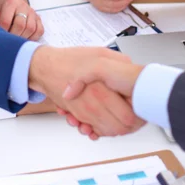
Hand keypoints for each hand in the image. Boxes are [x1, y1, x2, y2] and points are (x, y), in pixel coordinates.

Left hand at [0, 0, 43, 40]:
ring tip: (16, 42)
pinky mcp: (38, 18)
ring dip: (23, 38)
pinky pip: (39, 30)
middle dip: (13, 36)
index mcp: (9, 3)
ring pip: (31, 28)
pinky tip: (25, 40)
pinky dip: (33, 38)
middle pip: (20, 25)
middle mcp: (23, 6)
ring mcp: (32, 12)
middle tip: (8, 43)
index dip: (2, 32)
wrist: (13, 1)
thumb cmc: (1, 10)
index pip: (6, 21)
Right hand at [28, 46, 143, 136]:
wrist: (46, 67)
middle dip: (128, 125)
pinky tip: (102, 117)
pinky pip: (93, 129)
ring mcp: (85, 112)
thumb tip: (134, 69)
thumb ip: (120, 60)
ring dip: (113, 128)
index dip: (137, 115)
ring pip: (107, 131)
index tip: (139, 108)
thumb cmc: (69, 60)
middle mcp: (93, 104)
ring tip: (118, 116)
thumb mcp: (100, 53)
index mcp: (102, 89)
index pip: (129, 116)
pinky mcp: (77, 115)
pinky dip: (98, 128)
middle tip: (133, 115)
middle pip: (120, 127)